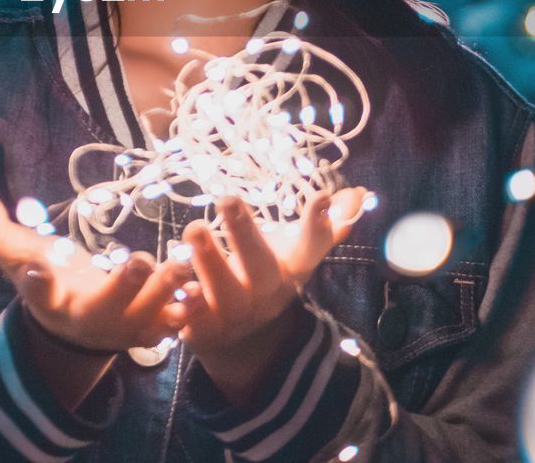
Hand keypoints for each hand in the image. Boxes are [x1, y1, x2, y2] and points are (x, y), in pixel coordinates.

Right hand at [0, 193, 187, 352]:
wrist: (78, 332)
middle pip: (105, 309)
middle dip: (123, 287)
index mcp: (53, 301)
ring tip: (182, 264)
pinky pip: (173, 326)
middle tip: (141, 260)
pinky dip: (189, 310)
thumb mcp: (21, 259)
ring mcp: (122, 331)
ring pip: (146, 319)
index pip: (40, 295)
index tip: (39, 271)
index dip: (38, 286)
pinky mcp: (151, 332)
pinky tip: (203, 285)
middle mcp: (88, 321)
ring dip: (166, 295)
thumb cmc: (52, 283)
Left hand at [176, 187, 366, 402]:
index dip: (319, 225)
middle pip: (259, 266)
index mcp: (290, 272)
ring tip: (193, 229)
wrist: (239, 341)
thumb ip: (326, 226)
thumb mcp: (295, 254)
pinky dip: (180, 305)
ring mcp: (233, 315)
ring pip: (221, 291)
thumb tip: (362, 193)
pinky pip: (189, 318)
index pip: (311, 247)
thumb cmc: (265, 278)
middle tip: (228, 198)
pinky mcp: (201, 330)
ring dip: (208, 262)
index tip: (321, 197)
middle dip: (245, 234)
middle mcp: (264, 294)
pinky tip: (172, 285)